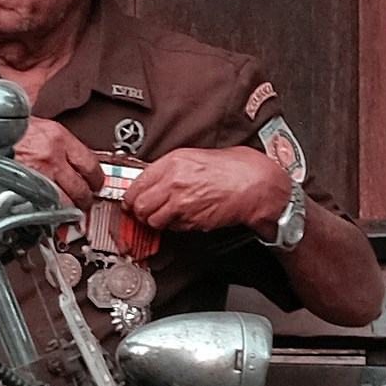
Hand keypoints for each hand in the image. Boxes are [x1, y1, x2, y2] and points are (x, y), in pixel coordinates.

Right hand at [10, 116, 105, 209]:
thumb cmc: (7, 127)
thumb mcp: (40, 124)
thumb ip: (57, 140)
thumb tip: (70, 155)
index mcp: (58, 137)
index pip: (90, 163)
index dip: (98, 178)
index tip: (97, 182)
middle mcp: (53, 156)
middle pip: (82, 186)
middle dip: (87, 197)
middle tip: (87, 200)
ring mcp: (39, 173)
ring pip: (66, 199)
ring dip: (71, 207)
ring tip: (72, 209)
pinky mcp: (25, 186)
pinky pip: (45, 204)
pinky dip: (51, 210)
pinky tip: (52, 211)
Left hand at [110, 140, 292, 256]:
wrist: (254, 184)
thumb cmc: (231, 168)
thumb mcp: (194, 157)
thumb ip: (169, 169)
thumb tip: (150, 181)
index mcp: (173, 163)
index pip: (136, 185)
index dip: (131, 196)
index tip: (132, 200)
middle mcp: (174, 182)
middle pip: (139, 206)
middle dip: (140, 212)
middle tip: (145, 212)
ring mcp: (183, 203)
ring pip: (152, 220)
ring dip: (156, 221)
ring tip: (166, 215)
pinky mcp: (193, 220)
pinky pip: (173, 228)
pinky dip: (175, 226)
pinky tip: (185, 216)